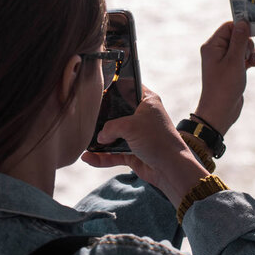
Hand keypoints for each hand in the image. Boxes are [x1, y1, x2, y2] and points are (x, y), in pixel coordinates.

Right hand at [82, 87, 208, 206]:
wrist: (171, 169)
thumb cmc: (157, 140)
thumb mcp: (130, 126)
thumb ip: (110, 127)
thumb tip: (100, 137)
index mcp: (147, 102)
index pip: (129, 87)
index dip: (114, 85)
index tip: (97, 86)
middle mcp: (142, 117)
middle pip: (117, 112)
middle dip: (102, 117)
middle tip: (86, 115)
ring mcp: (137, 136)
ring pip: (113, 135)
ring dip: (99, 140)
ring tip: (83, 140)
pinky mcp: (133, 153)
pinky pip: (113, 154)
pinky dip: (101, 157)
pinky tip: (88, 157)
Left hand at [195, 20, 254, 133]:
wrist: (220, 111)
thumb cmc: (225, 86)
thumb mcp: (234, 61)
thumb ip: (239, 40)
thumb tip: (243, 22)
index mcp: (212, 46)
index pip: (229, 26)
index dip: (242, 29)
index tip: (253, 34)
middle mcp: (216, 51)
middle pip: (237, 35)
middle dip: (247, 43)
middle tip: (246, 56)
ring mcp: (223, 60)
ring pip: (242, 46)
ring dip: (250, 52)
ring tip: (251, 63)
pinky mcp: (231, 68)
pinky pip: (243, 56)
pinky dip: (249, 59)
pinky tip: (252, 66)